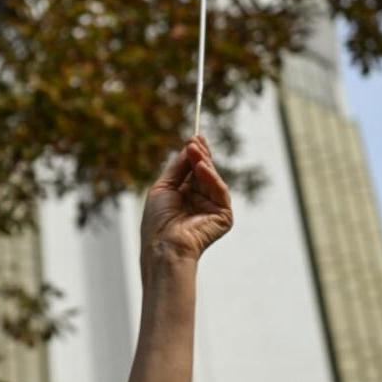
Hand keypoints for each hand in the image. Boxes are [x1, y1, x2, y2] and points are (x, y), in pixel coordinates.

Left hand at [140, 135, 232, 266]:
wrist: (163, 245)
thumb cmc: (158, 221)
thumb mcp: (163, 188)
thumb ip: (177, 168)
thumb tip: (189, 146)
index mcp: (185, 195)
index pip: (194, 170)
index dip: (195, 154)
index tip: (194, 136)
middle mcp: (200, 200)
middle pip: (205, 171)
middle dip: (200, 155)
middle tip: (194, 140)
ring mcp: (213, 208)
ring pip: (212, 178)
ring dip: (204, 162)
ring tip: (195, 149)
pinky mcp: (224, 216)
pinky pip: (219, 191)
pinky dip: (211, 178)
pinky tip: (202, 167)